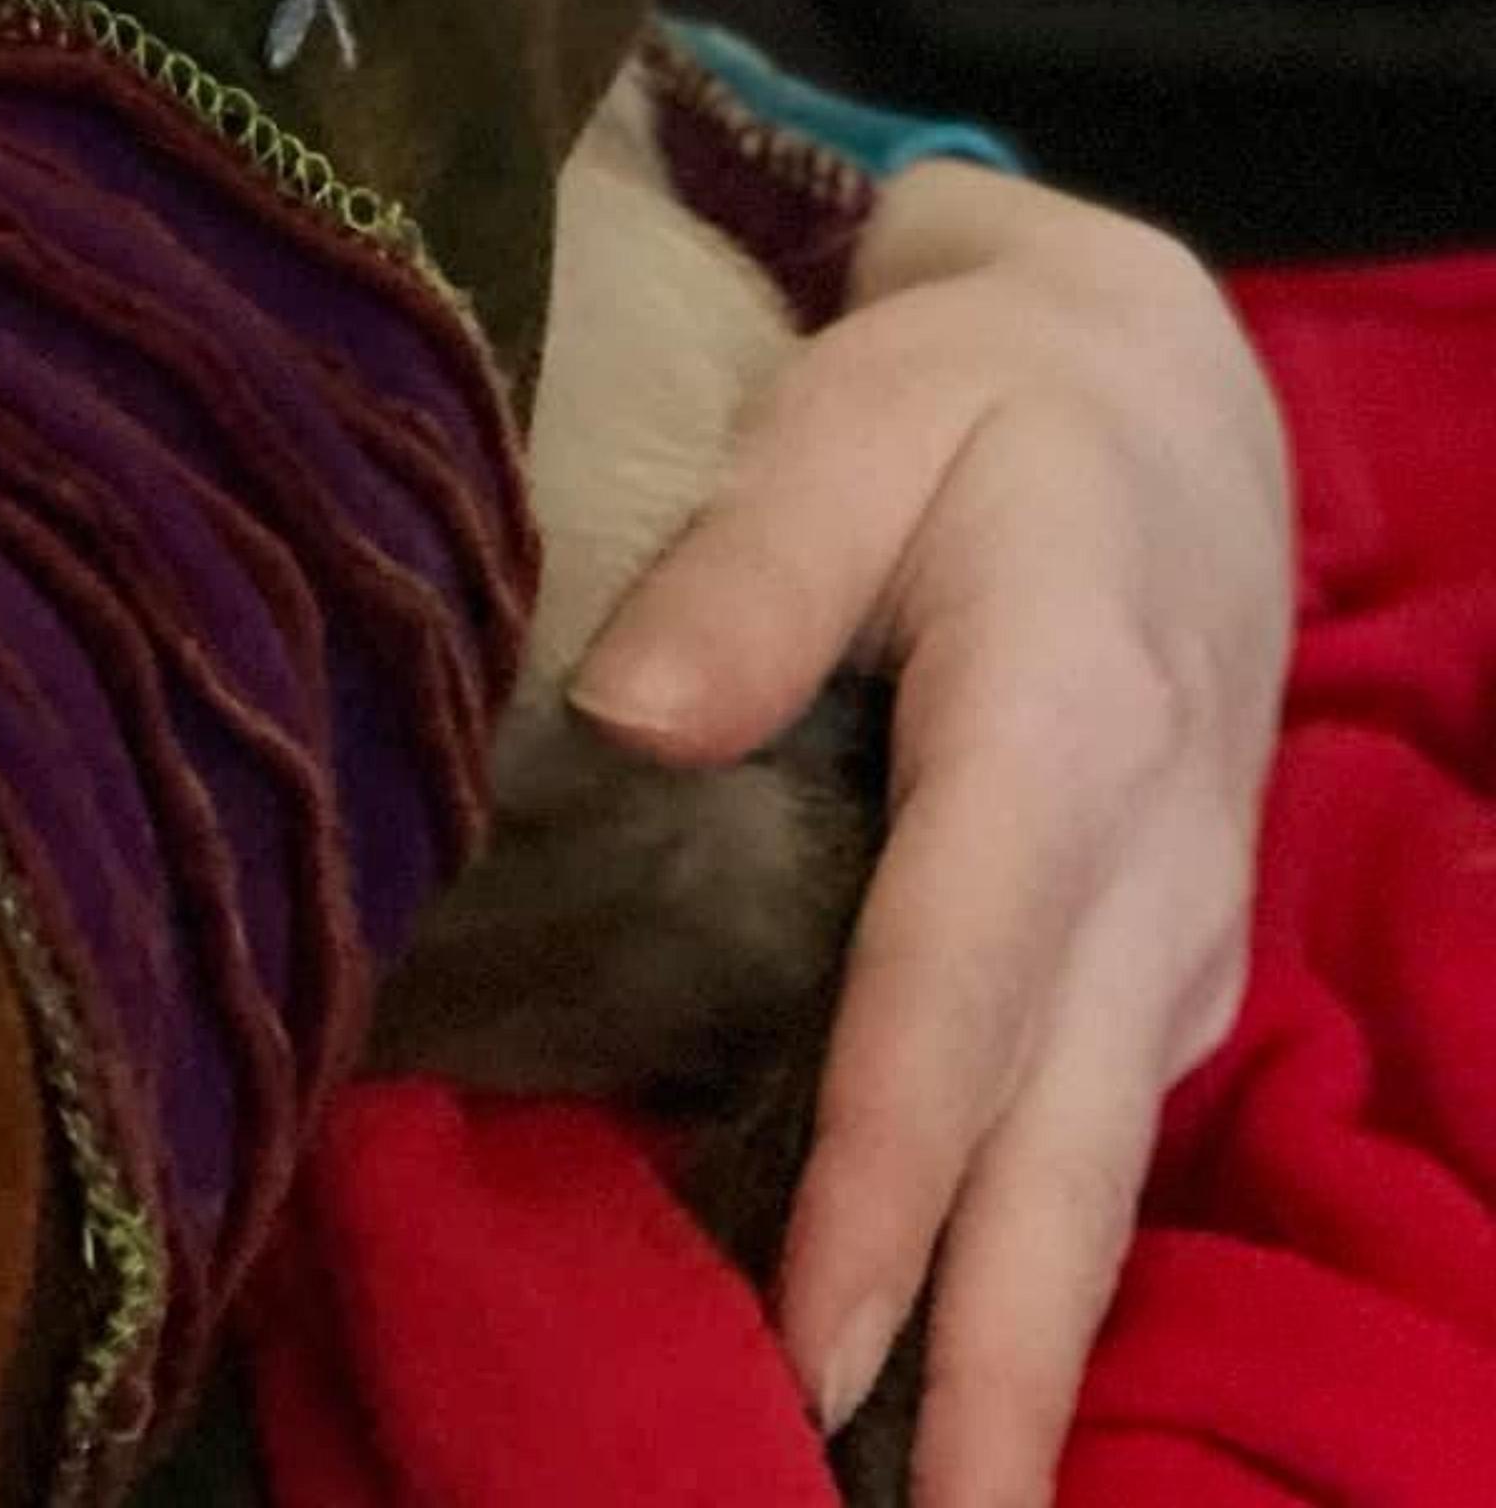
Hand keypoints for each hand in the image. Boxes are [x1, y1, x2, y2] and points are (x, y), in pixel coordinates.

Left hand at [566, 162, 1291, 1507]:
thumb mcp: (859, 419)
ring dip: (1017, 1359)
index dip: (881, 1182)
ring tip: (924, 1506)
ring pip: (1093, 1183)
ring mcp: (1175, 938)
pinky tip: (955, 1377)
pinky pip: (1096, 1144)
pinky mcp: (1167, 969)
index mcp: (1063, 731)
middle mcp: (1146, 871)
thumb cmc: (982, 408)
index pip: (955, 993)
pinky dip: (1035, 1272)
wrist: (1173, 404)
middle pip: (1061, 1161)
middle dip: (989, 1376)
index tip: (814, 1347)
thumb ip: (747, 564)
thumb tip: (627, 719)